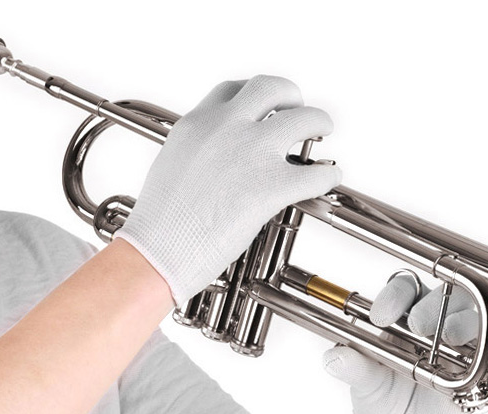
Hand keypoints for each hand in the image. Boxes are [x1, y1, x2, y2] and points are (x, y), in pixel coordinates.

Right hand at [114, 75, 340, 307]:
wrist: (159, 251)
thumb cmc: (161, 224)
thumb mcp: (173, 167)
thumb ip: (199, 154)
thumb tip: (213, 162)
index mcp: (198, 123)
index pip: (233, 90)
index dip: (254, 96)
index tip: (263, 105)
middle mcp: (226, 127)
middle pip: (271, 89)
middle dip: (291, 97)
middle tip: (299, 111)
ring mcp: (251, 153)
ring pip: (302, 118)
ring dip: (318, 121)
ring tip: (323, 130)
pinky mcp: (271, 186)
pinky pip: (315, 173)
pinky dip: (328, 175)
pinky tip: (329, 178)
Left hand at [321, 272, 480, 413]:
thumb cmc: (380, 402)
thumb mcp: (363, 384)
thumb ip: (352, 367)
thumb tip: (333, 358)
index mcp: (404, 318)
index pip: (405, 289)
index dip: (396, 296)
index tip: (382, 316)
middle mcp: (435, 325)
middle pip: (445, 296)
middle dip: (432, 306)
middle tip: (418, 325)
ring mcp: (461, 347)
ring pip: (473, 319)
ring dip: (462, 322)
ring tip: (446, 337)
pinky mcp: (480, 372)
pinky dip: (484, 357)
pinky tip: (470, 366)